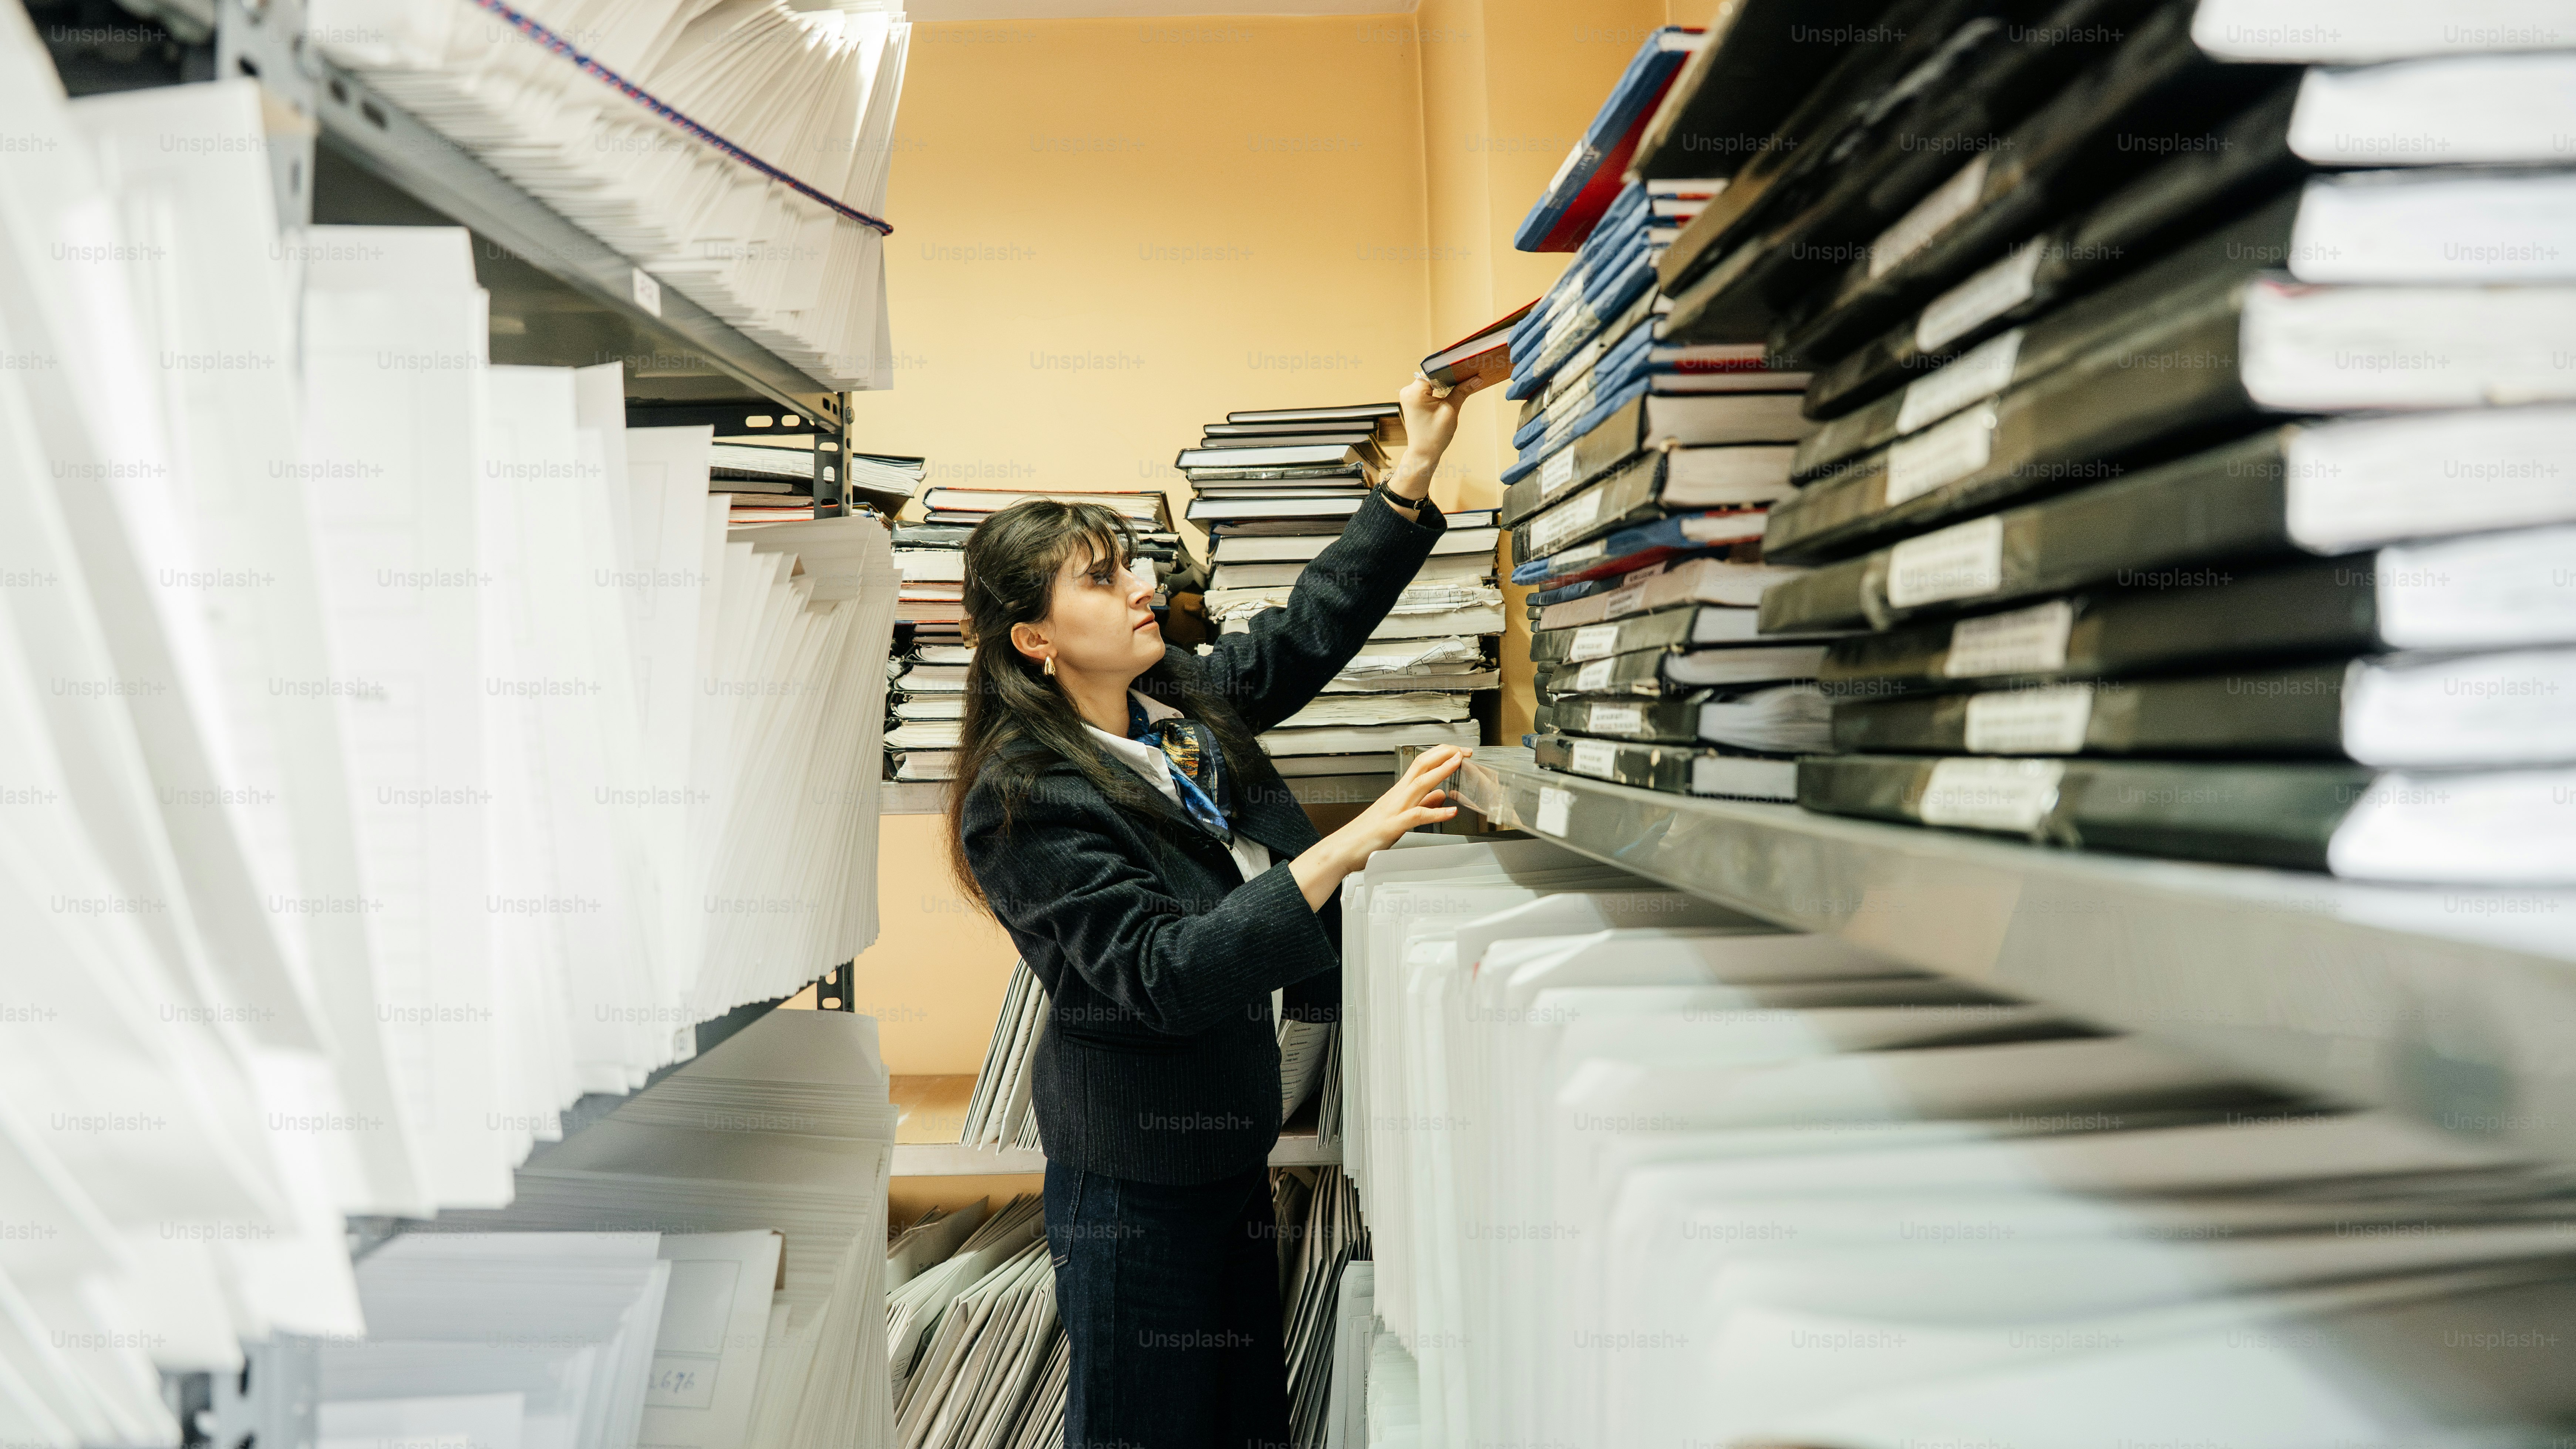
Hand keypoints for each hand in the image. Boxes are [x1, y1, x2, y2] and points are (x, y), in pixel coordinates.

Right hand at [1288, 745, 1468, 910]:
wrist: (1342, 849)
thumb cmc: (1367, 834)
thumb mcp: (1399, 815)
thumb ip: (1421, 804)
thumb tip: (1440, 795)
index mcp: (1399, 792)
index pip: (1421, 764)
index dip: (1441, 754)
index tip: (1459, 751)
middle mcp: (1397, 796)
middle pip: (1421, 765)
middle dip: (1444, 754)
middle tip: (1464, 750)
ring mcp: (1394, 809)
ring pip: (1420, 783)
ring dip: (1441, 771)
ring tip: (1458, 763)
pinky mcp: (1392, 826)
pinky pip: (1417, 816)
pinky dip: (1435, 812)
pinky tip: (1450, 811)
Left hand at [1387, 374, 1491, 501]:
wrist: (1423, 453)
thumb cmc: (1434, 437)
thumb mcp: (1451, 411)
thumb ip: (1463, 391)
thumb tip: (1477, 378)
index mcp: (1414, 392)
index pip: (1433, 370)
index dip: (1449, 366)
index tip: (1464, 364)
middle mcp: (1408, 391)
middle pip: (1432, 374)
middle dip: (1448, 374)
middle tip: (1466, 372)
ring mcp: (1409, 395)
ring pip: (1430, 380)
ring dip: (1444, 381)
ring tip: (1460, 381)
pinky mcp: (1413, 400)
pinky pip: (1427, 388)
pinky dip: (1439, 388)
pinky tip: (1451, 389)